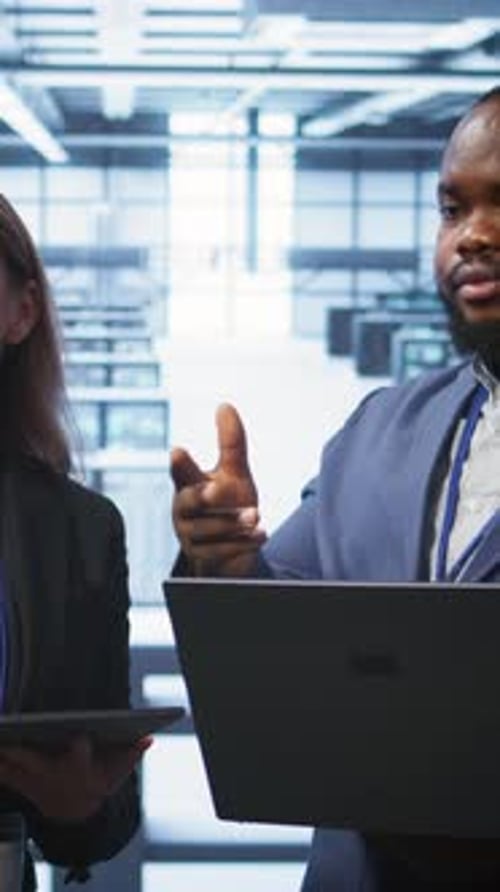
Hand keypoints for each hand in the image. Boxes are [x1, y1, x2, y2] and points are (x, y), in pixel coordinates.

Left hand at [0, 734, 151, 822]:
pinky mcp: (21, 783)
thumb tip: (149, 738)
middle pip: (34, 760)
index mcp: (79, 768)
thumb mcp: (119, 770)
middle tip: (14, 731)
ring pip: (11, 766)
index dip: (80, 746)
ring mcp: (34, 781)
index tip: (81, 734)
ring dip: (2, 753)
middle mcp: (54, 775)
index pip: (80, 754)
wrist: (77, 814)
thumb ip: (133, 752)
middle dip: (21, 749)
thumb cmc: (99, 782)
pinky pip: (2, 773)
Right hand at [170, 402, 266, 576]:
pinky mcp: (202, 557)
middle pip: (187, 502)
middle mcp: (184, 510)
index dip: (180, 464)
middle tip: (216, 489)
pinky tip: (261, 535)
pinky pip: (220, 550)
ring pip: (206, 529)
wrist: (234, 547)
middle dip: (202, 496)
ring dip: (233, 523)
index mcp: (189, 485)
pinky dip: (242, 543)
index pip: (181, 472)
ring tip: (256, 516)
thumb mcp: (235, 473)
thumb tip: (224, 405)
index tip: (178, 451)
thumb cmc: (229, 504)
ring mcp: (190, 535)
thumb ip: (231, 443)